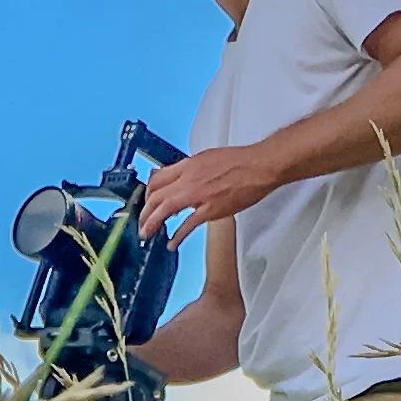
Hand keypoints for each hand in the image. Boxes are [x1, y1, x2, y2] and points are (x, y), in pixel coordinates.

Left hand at [138, 145, 278, 248]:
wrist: (258, 166)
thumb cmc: (239, 161)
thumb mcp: (207, 158)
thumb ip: (192, 169)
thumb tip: (182, 178)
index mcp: (188, 165)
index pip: (157, 178)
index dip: (148, 192)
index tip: (146, 201)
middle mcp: (189, 179)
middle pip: (156, 195)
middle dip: (145, 210)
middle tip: (141, 221)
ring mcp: (198, 195)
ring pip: (165, 209)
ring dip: (152, 223)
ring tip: (146, 233)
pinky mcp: (211, 209)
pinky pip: (188, 225)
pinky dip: (177, 236)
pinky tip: (171, 243)